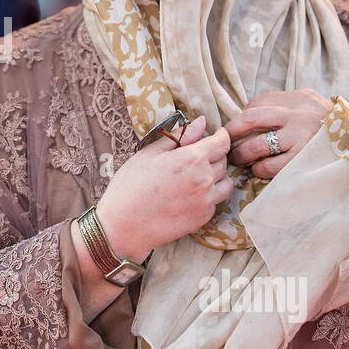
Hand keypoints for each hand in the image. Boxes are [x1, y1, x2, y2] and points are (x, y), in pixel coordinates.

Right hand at [95, 116, 232, 261]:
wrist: (123, 225)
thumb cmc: (131, 185)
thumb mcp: (150, 154)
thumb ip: (179, 137)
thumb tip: (200, 122)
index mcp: (193, 158)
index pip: (222, 142)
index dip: (221, 136)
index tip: (217, 134)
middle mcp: (205, 179)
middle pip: (224, 161)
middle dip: (214, 156)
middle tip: (194, 158)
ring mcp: (206, 201)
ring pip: (225, 182)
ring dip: (216, 176)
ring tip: (195, 177)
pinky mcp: (203, 218)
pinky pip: (216, 201)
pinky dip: (209, 195)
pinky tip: (188, 195)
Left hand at [225, 89, 331, 179]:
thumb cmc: (331, 128)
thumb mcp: (313, 105)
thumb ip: (287, 105)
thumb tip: (249, 113)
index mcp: (300, 98)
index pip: (258, 103)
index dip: (240, 117)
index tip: (231, 129)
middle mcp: (299, 114)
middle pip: (251, 118)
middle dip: (231, 132)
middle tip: (223, 143)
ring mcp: (301, 137)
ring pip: (257, 145)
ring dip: (242, 154)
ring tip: (238, 159)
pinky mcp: (303, 160)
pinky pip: (270, 166)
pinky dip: (259, 169)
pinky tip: (260, 169)